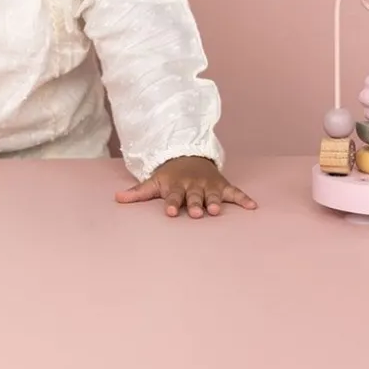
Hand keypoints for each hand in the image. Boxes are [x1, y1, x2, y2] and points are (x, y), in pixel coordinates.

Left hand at [115, 156, 256, 218]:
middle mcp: (193, 185)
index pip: (172, 196)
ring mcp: (209, 185)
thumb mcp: (154, 181)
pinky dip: (243, 199)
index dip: (170, 203)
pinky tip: (253, 206)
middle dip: (194, 203)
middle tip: (195, 213)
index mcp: (176, 185)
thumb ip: (138, 192)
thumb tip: (116, 198)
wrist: (190, 155)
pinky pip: (234, 192)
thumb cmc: (170, 175)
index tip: (168, 212)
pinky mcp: (222, 185)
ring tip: (215, 210)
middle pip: (194, 196)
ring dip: (215, 200)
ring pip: (212, 194)